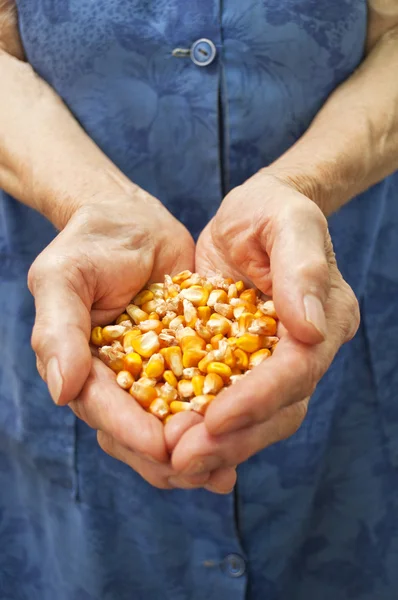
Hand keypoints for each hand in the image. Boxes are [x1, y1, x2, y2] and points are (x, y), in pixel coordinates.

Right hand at [28, 187, 233, 490]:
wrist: (131, 220)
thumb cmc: (89, 243)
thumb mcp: (64, 277)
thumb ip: (58, 330)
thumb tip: (61, 391)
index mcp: (81, 367)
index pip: (103, 408)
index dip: (131, 431)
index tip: (162, 446)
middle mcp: (117, 380)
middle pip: (138, 433)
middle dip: (171, 456)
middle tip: (207, 470)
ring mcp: (154, 372)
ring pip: (172, 424)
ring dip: (200, 448)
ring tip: (228, 468)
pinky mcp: (188, 358)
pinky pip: (203, 395)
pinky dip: (222, 416)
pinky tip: (247, 430)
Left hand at [170, 171, 359, 476]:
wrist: (249, 215)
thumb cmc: (271, 210)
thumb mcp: (288, 222)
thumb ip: (303, 268)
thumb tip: (312, 329)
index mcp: (326, 318)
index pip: (297, 371)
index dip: (259, 399)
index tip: (215, 419)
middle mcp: (306, 349)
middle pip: (278, 409)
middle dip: (233, 438)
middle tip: (183, 460)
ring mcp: (275, 360)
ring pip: (254, 419)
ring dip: (215, 445)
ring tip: (170, 461)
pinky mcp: (242, 363)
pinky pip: (226, 404)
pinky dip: (201, 428)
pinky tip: (167, 442)